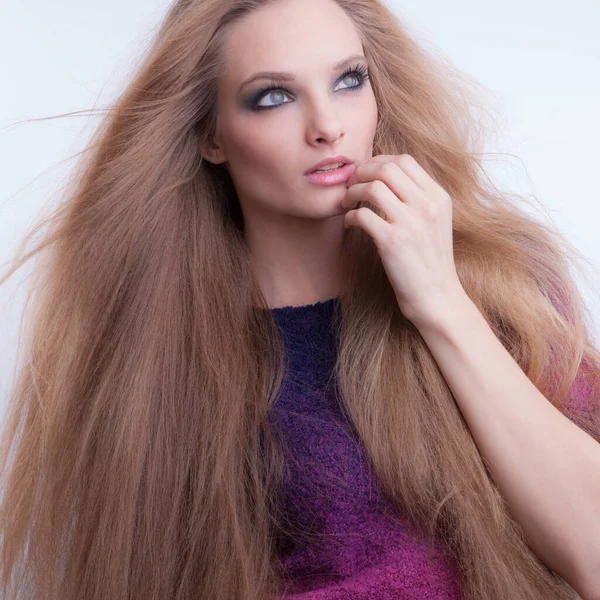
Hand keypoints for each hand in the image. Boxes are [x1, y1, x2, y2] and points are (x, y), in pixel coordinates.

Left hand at [342, 154, 465, 326]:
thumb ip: (418, 198)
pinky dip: (350, 216)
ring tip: (346, 203)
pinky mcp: (393, 241)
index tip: (365, 173)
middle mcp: (427, 206)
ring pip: (372, 187)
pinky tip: (350, 224)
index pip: (404, 161)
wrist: (437, 297)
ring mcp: (411, 223)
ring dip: (352, 192)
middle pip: (386, 168)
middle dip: (361, 172)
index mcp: (439, 197)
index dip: (378, 161)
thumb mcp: (436, 222)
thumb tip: (386, 177)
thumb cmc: (430, 261)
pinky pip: (362, 215)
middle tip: (350, 185)